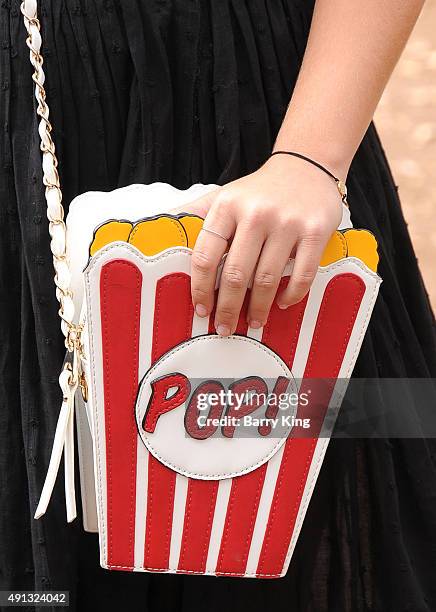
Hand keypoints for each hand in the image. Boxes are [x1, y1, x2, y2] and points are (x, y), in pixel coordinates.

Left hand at [181, 154, 343, 335]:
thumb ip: (195, 214)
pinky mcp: (315, 231)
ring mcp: (287, 223)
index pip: (205, 256)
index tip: (200, 310)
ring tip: (253, 323)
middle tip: (223, 327)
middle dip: (226, 307)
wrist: (306, 166)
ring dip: (257, 308)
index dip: (199, 289)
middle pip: (235, 274)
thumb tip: (158, 231)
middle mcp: (256, 214)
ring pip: (266, 279)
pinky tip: (282, 303)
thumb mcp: (224, 195)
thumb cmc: (258, 191)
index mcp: (227, 206)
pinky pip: (301, 274)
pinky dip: (291, 295)